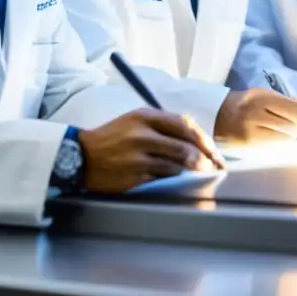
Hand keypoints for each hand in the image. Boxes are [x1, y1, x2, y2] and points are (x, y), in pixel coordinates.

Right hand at [77, 108, 225, 193]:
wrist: (81, 156)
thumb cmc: (113, 137)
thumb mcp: (136, 120)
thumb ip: (163, 125)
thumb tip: (195, 137)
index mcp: (145, 116)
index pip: (184, 125)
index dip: (203, 139)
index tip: (213, 149)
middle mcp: (142, 134)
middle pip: (185, 146)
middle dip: (205, 158)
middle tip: (215, 165)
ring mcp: (138, 156)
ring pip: (177, 164)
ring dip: (192, 170)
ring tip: (202, 173)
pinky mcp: (134, 175)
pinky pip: (163, 178)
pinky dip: (175, 178)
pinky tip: (181, 179)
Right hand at [214, 88, 296, 144]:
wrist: (216, 116)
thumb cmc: (245, 106)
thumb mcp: (262, 96)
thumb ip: (284, 102)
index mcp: (263, 95)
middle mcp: (257, 108)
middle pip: (295, 122)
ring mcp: (252, 125)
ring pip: (288, 134)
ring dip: (288, 135)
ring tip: (276, 131)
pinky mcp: (249, 141)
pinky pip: (276, 144)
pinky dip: (279, 142)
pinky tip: (270, 138)